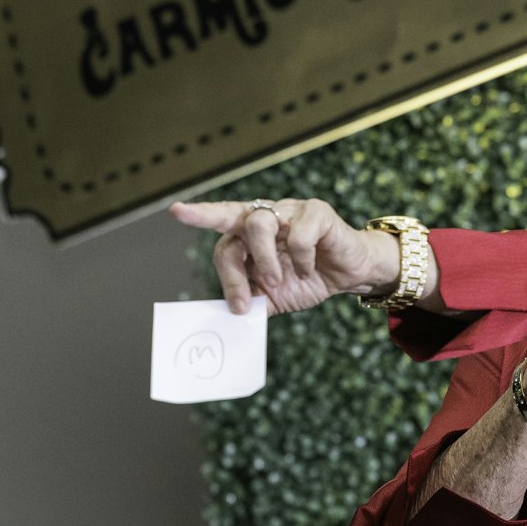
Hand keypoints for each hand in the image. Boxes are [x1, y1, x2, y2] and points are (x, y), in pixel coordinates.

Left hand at [168, 198, 396, 315]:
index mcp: (251, 232)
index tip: (176, 211)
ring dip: (265, 262)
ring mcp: (292, 210)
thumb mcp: (274, 296)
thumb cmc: (308, 279)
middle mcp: (268, 215)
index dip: (200, 216)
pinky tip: (310, 270)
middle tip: (242, 301)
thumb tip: (224, 315)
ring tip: (278, 283)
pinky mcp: (318, 212)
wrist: (350, 274)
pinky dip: (302, 259)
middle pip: (235, 227)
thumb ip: (250, 299)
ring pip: (261, 224)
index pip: (221, 221)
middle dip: (233, 268)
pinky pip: (300, 234)